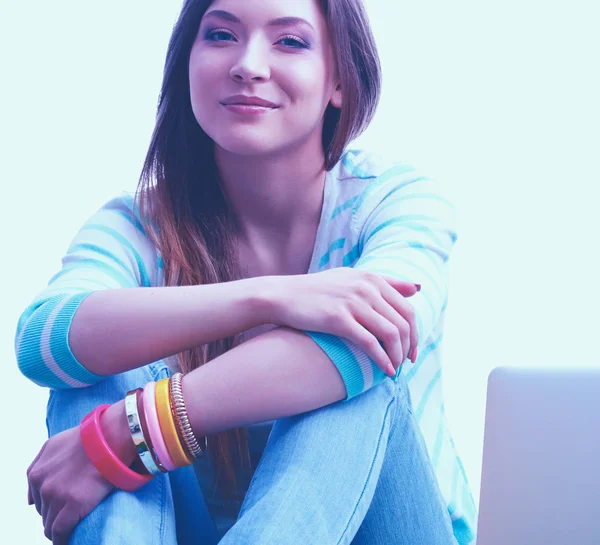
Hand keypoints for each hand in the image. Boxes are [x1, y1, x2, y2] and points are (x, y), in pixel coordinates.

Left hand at [27, 425, 115, 543]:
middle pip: (44, 513)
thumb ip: (37, 466)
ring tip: (75, 524)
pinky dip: (62, 539)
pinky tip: (68, 541)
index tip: (62, 506)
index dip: (51, 505)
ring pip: (51, 524)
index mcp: (36, 473)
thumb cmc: (88, 438)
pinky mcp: (73, 504)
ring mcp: (56, 495)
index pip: (37, 501)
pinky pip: (60, 532)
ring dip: (60, 526)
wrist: (110, 435)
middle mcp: (42, 485)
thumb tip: (28, 501)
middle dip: (56, 514)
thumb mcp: (54, 445)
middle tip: (74, 512)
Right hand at [262, 268, 419, 375]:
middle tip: (406, 364)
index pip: (408, 310)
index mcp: (372, 279)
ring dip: (397, 356)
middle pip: (403, 323)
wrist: (282, 295)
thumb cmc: (317, 290)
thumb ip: (386, 282)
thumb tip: (417, 288)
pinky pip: (370, 343)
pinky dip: (382, 360)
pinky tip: (385, 371)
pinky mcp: (338, 319)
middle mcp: (366, 288)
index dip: (415, 334)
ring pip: (391, 334)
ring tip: (395, 369)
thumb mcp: (353, 278)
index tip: (412, 351)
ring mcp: (353, 303)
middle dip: (409, 348)